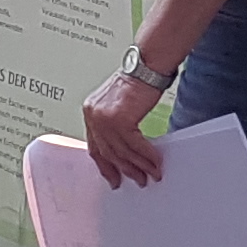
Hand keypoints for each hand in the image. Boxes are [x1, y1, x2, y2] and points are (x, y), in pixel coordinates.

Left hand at [80, 72, 167, 187]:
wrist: (146, 67)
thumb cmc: (136, 80)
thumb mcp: (117, 104)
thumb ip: (115, 124)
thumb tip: (122, 147)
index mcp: (90, 112)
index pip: (95, 146)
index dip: (105, 166)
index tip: (113, 178)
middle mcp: (94, 115)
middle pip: (109, 152)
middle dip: (125, 169)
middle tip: (137, 180)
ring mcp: (105, 118)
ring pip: (123, 151)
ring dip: (139, 166)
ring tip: (151, 174)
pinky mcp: (120, 119)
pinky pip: (135, 145)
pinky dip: (147, 156)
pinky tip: (155, 162)